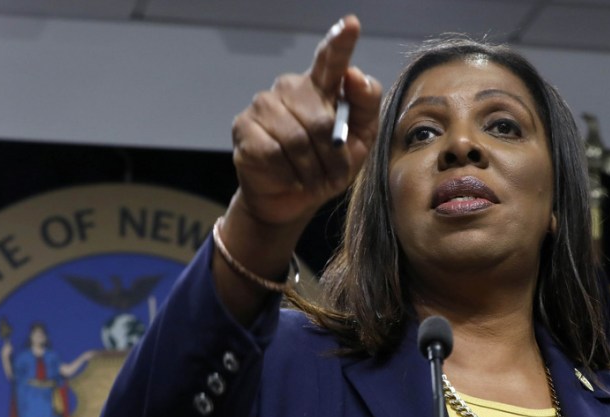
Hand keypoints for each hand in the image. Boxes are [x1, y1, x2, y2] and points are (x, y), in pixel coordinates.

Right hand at [230, 14, 380, 232]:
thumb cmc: (328, 166)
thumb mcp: (359, 140)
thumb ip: (365, 106)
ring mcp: (264, 105)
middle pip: (320, 120)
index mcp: (322, 87)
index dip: (340, 42)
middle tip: (333, 174)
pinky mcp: (244, 127)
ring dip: (311, 169)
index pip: (331, 60)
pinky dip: (288, 173)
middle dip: (331, 156)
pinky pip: (273, 152)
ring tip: (312, 179)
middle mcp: (290, 88)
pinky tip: (291, 177)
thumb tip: (356, 75)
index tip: (351, 24)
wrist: (292, 199)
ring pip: (296, 139)